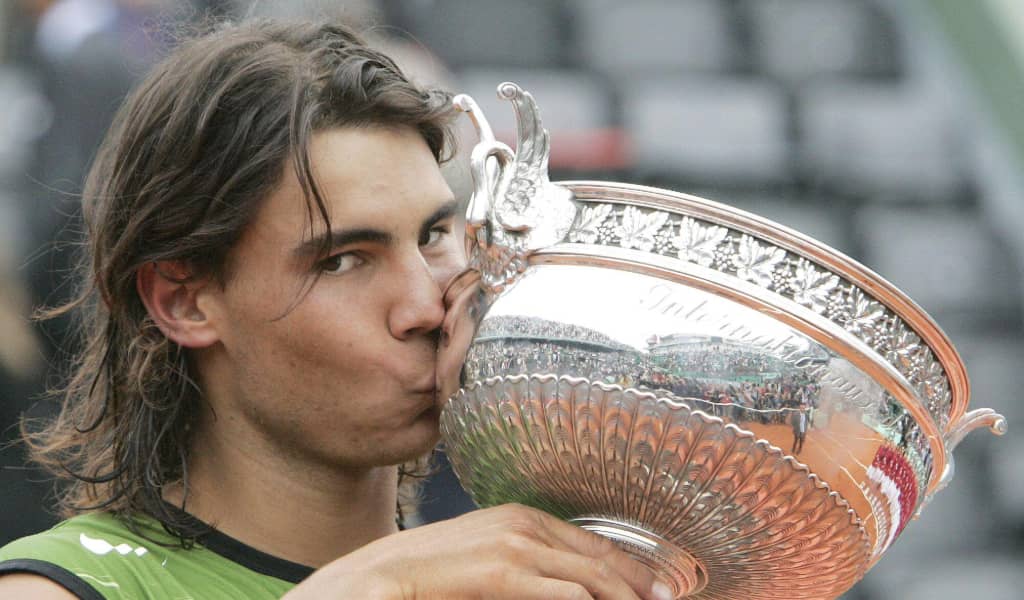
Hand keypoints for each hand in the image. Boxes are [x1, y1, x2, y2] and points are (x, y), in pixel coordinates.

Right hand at [283, 503, 673, 599]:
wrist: (377, 578)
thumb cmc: (430, 575)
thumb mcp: (485, 561)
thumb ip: (526, 569)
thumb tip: (565, 587)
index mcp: (522, 518)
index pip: (593, 541)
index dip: (630, 565)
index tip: (657, 586)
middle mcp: (524, 524)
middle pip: (601, 556)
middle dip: (639, 582)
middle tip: (668, 599)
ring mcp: (515, 546)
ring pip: (592, 575)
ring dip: (623, 596)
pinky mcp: (504, 572)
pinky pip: (567, 591)